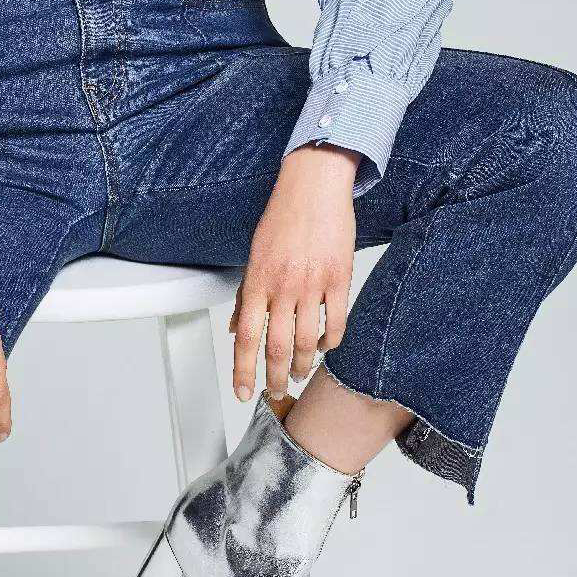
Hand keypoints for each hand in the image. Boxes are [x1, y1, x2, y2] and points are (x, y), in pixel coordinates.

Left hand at [228, 146, 359, 400]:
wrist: (314, 185)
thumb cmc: (284, 215)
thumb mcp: (255, 253)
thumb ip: (246, 294)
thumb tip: (235, 329)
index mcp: (259, 279)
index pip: (246, 336)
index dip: (243, 370)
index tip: (242, 391)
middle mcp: (284, 285)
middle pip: (277, 347)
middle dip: (274, 378)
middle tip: (274, 391)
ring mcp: (314, 284)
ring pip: (306, 342)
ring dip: (301, 365)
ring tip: (298, 372)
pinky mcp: (340, 279)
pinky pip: (336, 324)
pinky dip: (329, 343)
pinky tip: (323, 345)